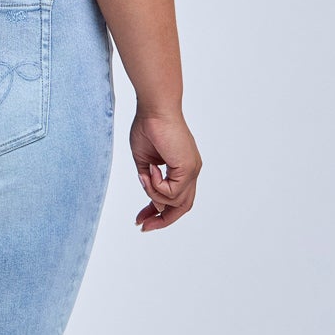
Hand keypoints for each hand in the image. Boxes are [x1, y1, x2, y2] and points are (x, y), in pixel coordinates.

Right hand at [130, 107, 200, 230]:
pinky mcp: (188, 168)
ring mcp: (192, 170)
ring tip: (145, 175)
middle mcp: (191, 171)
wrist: (154, 108)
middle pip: (183, 207)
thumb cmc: (148, 127)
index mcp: (182, 168)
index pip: (176, 199)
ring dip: (154, 194)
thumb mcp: (145, 162)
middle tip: (143, 226)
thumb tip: (156, 204)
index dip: (159, 212)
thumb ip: (150, 183)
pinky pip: (172, 192)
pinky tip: (151, 170)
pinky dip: (157, 186)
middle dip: (162, 220)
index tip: (142, 219)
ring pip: (176, 202)